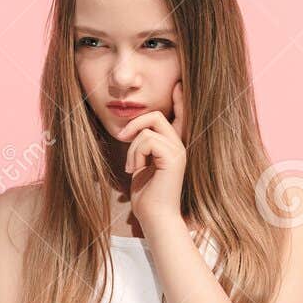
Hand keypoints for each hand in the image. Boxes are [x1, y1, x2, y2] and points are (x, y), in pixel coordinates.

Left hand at [116, 80, 187, 230]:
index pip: (181, 117)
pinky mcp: (173, 157)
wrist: (156, 218)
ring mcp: (178, 151)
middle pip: (157, 115)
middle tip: (122, 138)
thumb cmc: (147, 197)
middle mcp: (180, 146)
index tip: (178, 84)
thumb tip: (132, 133)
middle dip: (135, 123)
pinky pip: (147, 140)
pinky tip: (135, 170)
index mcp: (173, 147)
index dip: (179, 100)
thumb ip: (142, 148)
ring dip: (132, 146)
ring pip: (149, 127)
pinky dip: (135, 153)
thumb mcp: (142, 166)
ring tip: (131, 167)